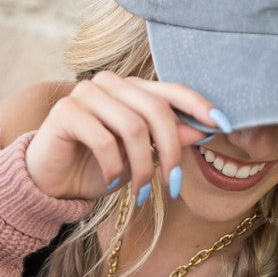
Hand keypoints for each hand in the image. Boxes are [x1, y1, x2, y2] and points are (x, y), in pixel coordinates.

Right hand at [24, 71, 224, 199]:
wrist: (53, 181)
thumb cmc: (102, 165)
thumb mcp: (143, 155)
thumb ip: (170, 138)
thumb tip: (205, 129)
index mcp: (133, 88)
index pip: (173, 90)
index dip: (201, 106)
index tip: (224, 127)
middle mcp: (111, 84)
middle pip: (156, 109)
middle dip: (171, 151)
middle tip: (174, 186)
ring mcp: (86, 93)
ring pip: (132, 127)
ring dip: (143, 167)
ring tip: (142, 192)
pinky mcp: (66, 112)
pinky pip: (104, 140)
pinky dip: (115, 167)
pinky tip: (113, 181)